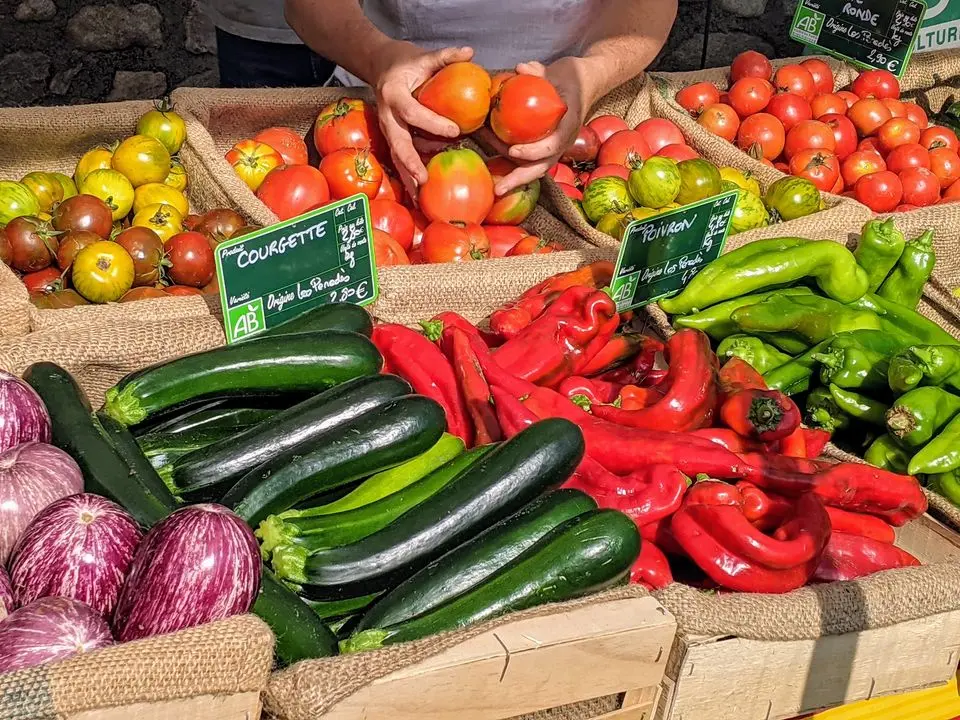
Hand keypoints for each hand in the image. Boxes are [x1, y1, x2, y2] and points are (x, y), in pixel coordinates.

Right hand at [374, 45, 473, 198]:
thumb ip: (445, 56)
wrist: (379, 65)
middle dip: (409, 161)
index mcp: (394, 93)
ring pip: (396, 156)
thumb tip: (469, 53)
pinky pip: (399, 159)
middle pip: (396, 142)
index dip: (432, 122)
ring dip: (407, 176)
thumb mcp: (423, 56)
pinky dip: (408, 176)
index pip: (412, 111)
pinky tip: (419, 194)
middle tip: (423, 178)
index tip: (455, 131)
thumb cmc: (405, 62)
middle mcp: (386, 115)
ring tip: (420, 196)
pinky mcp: (391, 138)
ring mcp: (387, 128)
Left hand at [487, 58, 592, 195]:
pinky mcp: (541, 146)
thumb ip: (541, 73)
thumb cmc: (573, 79)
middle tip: (498, 190)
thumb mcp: (561, 72)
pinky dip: (507, 160)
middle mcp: (559, 143)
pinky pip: (524, 159)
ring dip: (508, 172)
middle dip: (518, 180)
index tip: (513, 150)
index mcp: (567, 128)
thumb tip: (521, 68)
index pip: (552, 147)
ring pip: (530, 168)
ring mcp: (551, 148)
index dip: (533, 152)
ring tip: (486, 170)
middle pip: (539, 169)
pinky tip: (488, 157)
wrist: (585, 84)